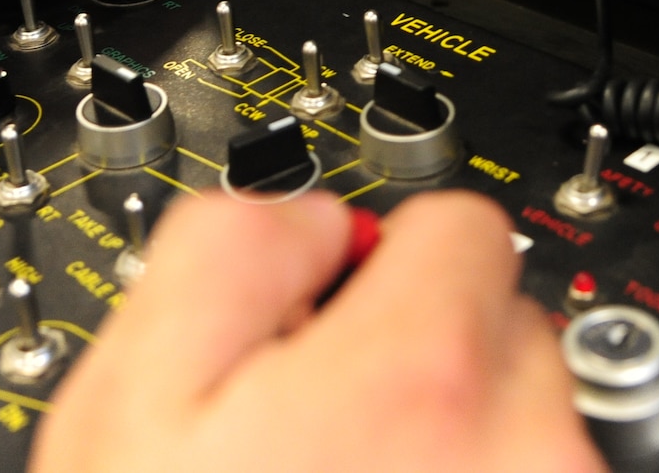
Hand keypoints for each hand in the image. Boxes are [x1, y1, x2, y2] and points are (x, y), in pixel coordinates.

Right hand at [34, 191, 601, 472]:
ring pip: (530, 419)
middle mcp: (522, 452)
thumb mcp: (128, 400)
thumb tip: (308, 211)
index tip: (334, 314)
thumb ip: (226, 250)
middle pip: (503, 322)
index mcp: (420, 376)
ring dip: (463, 441)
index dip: (377, 260)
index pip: (459, 223)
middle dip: (425, 352)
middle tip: (326, 431)